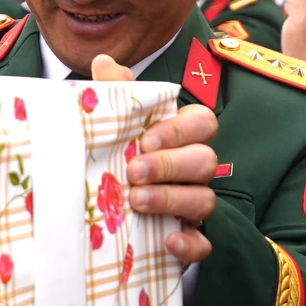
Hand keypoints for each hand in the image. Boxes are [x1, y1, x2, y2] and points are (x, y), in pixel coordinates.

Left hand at [93, 55, 219, 264]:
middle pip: (206, 160)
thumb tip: (104, 61)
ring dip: (173, 199)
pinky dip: (191, 243)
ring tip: (137, 201)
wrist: (99, 210)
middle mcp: (192, 169)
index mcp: (179, 136)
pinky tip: (168, 241)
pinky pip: (204, 243)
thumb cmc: (112, 157)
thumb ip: (113, 94)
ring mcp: (193, 204)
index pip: (202, 122)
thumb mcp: (110, 125)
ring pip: (205, 199)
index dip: (180, 129)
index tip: (145, 139)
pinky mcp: (189, 238)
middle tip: (134, 171)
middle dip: (171, 164)